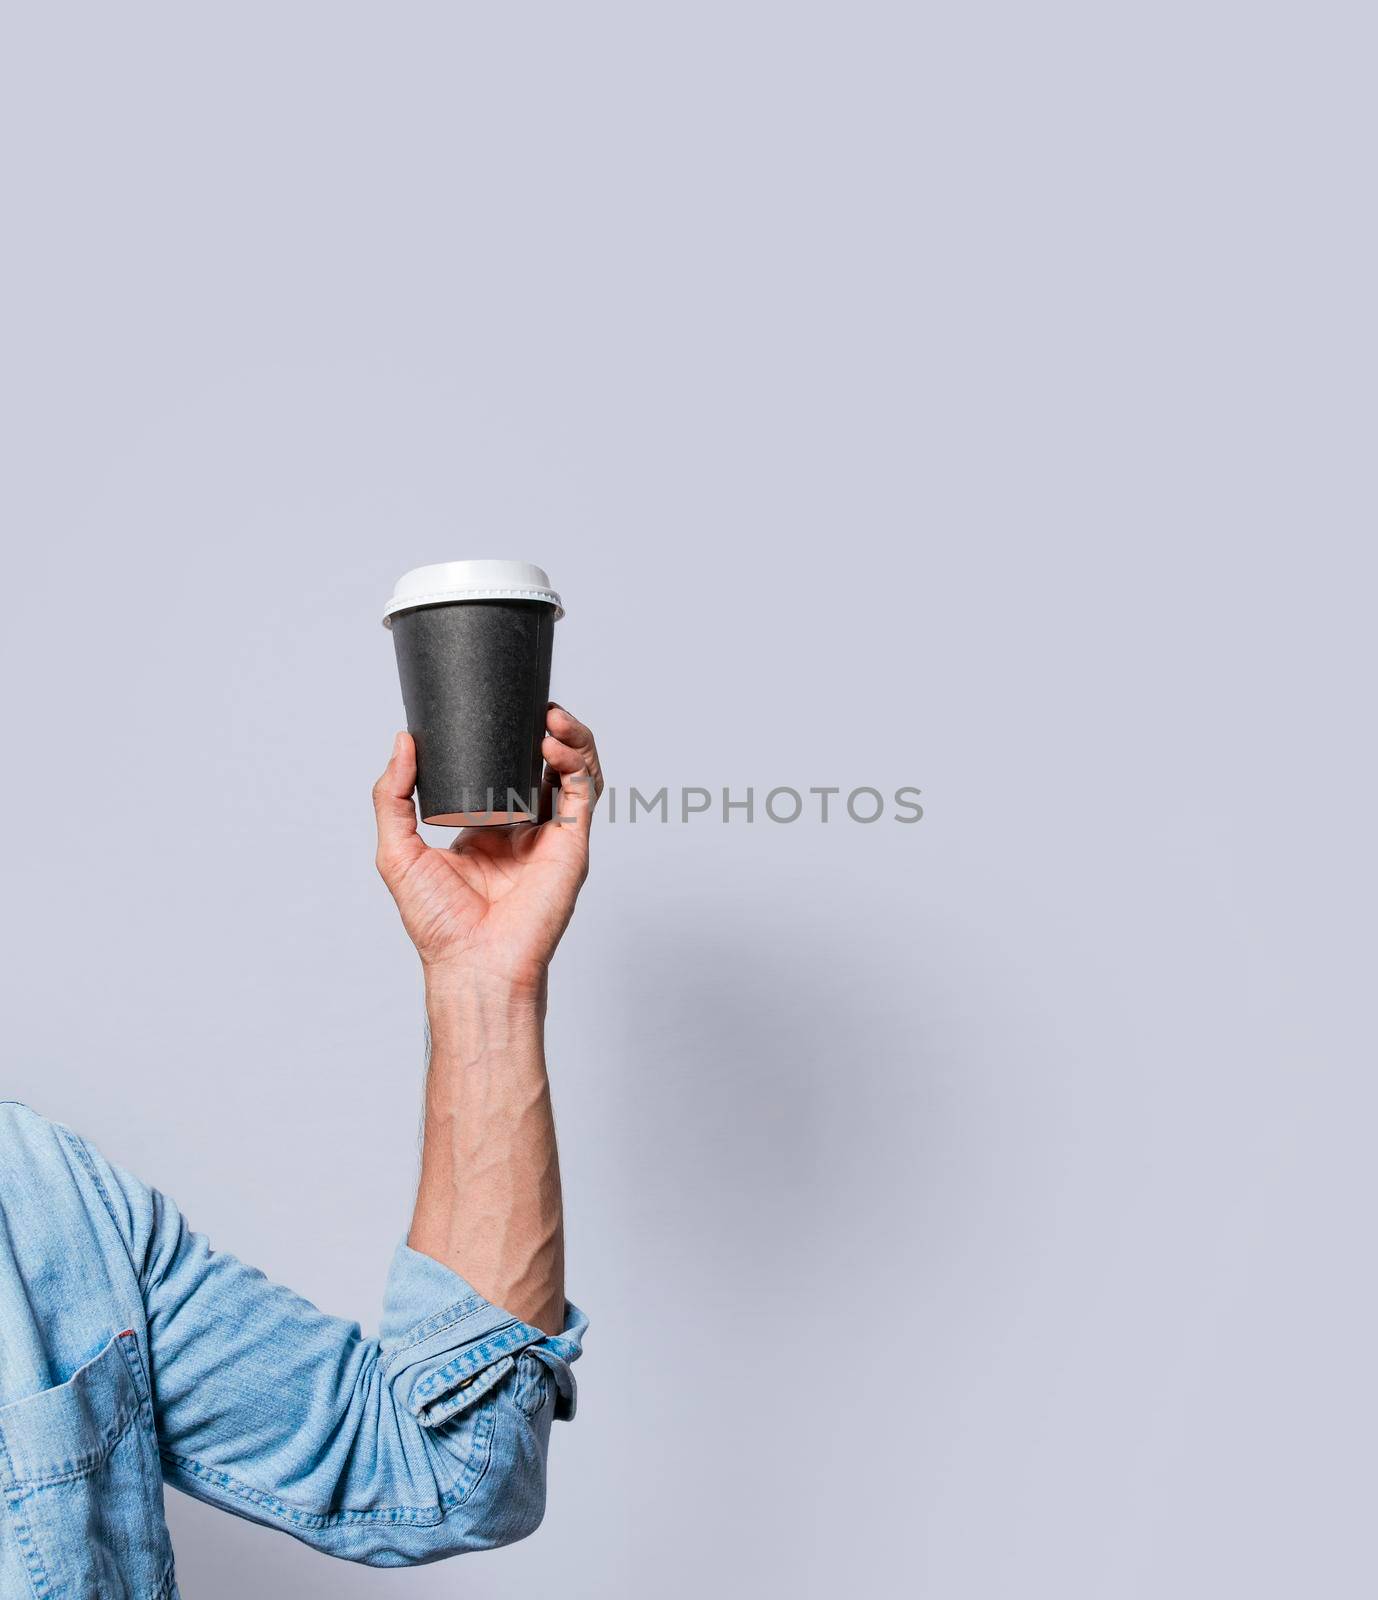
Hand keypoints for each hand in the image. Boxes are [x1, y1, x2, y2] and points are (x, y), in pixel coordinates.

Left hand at [373, 705, 603, 996]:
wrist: (471, 963)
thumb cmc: (438, 923)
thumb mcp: (398, 850)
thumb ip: (393, 796)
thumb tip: (403, 741)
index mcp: (490, 826)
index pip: (508, 767)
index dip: (511, 735)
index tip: (497, 707)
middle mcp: (526, 827)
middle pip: (549, 762)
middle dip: (549, 727)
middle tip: (534, 703)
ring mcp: (552, 835)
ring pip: (576, 772)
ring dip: (571, 737)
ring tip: (551, 716)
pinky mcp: (571, 845)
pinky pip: (584, 794)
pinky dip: (576, 763)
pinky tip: (553, 745)